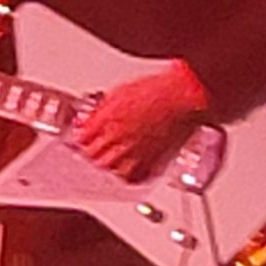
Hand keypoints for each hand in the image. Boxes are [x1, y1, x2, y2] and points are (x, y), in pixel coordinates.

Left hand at [74, 62, 209, 179]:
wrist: (184, 95)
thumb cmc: (159, 88)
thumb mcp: (121, 91)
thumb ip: (101, 108)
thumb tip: (89, 117)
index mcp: (109, 119)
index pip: (83, 137)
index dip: (81, 137)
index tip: (82, 135)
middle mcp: (120, 139)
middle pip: (94, 156)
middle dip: (90, 152)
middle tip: (92, 147)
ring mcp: (136, 152)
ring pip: (111, 169)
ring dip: (107, 164)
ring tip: (108, 157)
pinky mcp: (152, 160)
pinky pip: (133, 177)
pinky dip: (127, 175)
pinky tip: (127, 167)